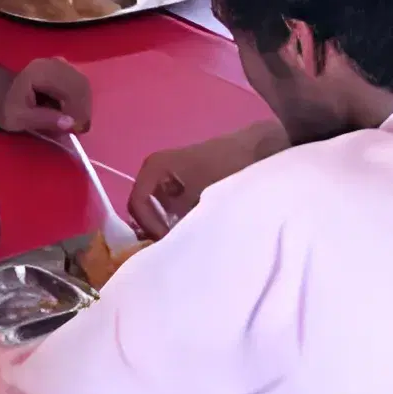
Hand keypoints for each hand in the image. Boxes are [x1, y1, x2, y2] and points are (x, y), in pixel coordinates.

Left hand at [0, 56, 90, 136]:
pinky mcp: (64, 69)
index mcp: (41, 72)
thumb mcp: (18, 118)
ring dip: (83, 106)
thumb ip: (43, 120)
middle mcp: (54, 63)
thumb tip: (70, 123)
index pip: (70, 89)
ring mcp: (61, 64)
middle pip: (80, 85)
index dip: (78, 110)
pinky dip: (80, 100)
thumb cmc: (5, 106)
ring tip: (76, 123)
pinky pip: (80, 84)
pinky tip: (72, 112)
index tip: (76, 130)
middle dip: (83, 109)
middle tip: (79, 129)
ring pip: (83, 85)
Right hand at [129, 127, 268, 234]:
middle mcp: (155, 170)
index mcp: (154, 167)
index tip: (169, 241)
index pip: (137, 204)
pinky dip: (179, 217)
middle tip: (175, 245)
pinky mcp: (182, 182)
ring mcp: (169, 176)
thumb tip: (171, 243)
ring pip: (158, 208)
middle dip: (157, 227)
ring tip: (185, 237)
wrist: (255, 148)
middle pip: (144, 208)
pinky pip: (171, 205)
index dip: (149, 226)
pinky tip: (195, 225)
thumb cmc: (225, 166)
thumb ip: (182, 220)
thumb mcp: (202, 196)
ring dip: (168, 223)